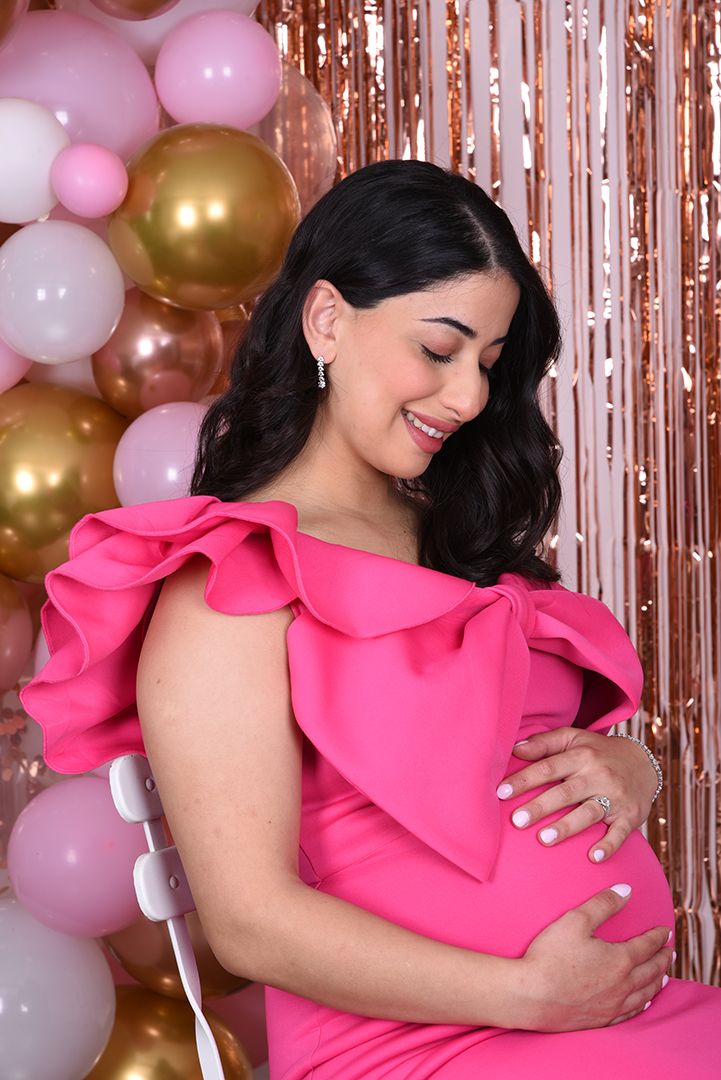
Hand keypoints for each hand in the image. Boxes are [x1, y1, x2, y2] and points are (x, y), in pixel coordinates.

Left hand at [496, 728, 658, 862]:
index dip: (524, 780)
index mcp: (581, 756)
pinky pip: (620, 832)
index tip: (501, 792)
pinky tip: (594, 856)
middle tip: (517, 821)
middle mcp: (598, 775)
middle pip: (565, 792)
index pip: (548, 767)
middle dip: (540, 807)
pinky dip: (609, 845)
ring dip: (567, 827)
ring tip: (544, 839)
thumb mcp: (574, 739)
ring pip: (588, 813)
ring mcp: (615, 796)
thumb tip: (514, 749)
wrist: (644, 762)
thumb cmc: (597, 752)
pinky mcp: (631, 816)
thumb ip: (544, 743)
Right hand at [510, 884, 672, 1030]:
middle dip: (663, 959)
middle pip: (651, 970)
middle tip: (670, 952)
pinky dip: (643, 1004)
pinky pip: (631, 1012)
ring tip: (665, 976)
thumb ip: (603, 903)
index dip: (657, 937)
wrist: (532, 996)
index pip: (646, 945)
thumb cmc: (551, 956)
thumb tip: (626, 890)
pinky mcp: (602, 1019)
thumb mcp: (575, 920)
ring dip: (658, 982)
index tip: (665, 931)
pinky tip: (644, 1002)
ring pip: (645, 993)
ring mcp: (613, 1005)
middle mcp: (622, 984)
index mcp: (620, 959)